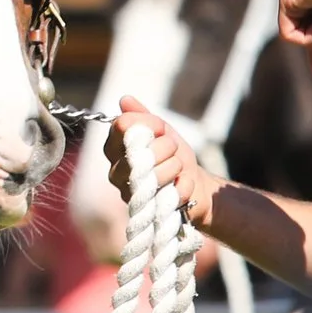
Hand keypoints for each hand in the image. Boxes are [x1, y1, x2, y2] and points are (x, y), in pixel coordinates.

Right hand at [101, 97, 217, 230]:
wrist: (196, 184)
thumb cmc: (174, 156)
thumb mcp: (162, 131)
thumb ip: (144, 117)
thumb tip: (125, 99)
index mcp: (115, 149)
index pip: (122, 128)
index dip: (147, 125)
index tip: (160, 128)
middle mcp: (116, 172)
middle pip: (137, 151)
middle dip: (165, 146)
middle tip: (173, 149)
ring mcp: (130, 195)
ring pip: (153, 175)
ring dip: (175, 166)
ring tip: (178, 169)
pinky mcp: (148, 213)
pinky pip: (170, 194)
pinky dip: (184, 186)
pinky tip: (182, 185)